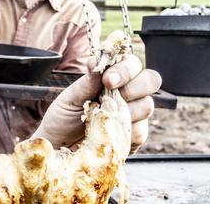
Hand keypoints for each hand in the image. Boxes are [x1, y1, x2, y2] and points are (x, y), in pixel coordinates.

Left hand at [34, 54, 160, 152]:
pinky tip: (107, 132)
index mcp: (112, 78)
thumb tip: (97, 62)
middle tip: (111, 92)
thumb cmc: (63, 118)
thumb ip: (87, 83)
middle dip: (134, 85)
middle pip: (151, 80)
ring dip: (126, 109)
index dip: (125, 68)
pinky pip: (141, 131)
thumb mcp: (70, 98)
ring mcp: (134, 115)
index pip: (132, 64)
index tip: (108, 79)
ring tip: (102, 115)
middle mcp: (128, 93)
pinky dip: (124, 131)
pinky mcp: (134, 137)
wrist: (58, 147)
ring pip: (147, 105)